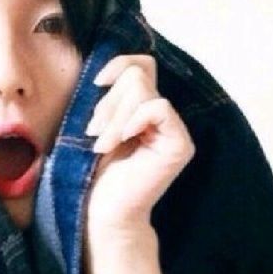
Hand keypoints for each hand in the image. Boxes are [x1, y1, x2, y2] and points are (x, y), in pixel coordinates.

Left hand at [84, 54, 195, 233]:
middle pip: (138, 73)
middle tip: (94, 131)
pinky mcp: (180, 144)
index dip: (118, 65)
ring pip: (142, 89)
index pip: (141, 64)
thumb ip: (109, 94)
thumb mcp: (97, 121)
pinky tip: (120, 142)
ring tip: (102, 143)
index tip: (96, 83)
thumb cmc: (93, 169)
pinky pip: (158, 108)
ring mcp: (174, 128)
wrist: (100, 210)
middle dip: (109, 100)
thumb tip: (105, 68)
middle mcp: (163, 114)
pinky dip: (133, 120)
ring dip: (113, 116)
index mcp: (143, 106)